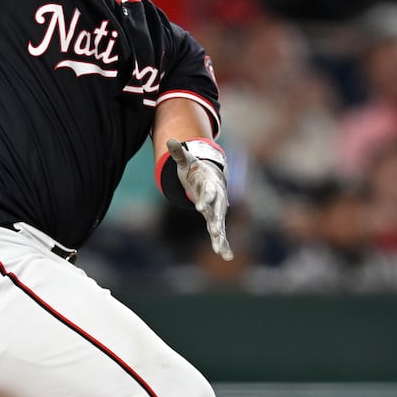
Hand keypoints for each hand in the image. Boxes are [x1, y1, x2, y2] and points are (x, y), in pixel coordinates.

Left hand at [167, 138, 232, 259]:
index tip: (199, 207)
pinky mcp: (215, 220)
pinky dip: (223, 244)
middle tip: (216, 230)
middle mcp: (218, 200)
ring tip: (222, 251)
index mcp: (210, 185)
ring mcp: (217, 211)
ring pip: (220, 225)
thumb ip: (179, 153)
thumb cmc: (196, 170)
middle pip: (218, 211)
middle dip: (217, 221)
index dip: (204, 200)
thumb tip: (171, 141)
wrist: (210, 177)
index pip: (208, 193)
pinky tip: (226, 256)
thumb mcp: (187, 161)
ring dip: (221, 238)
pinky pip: (221, 234)